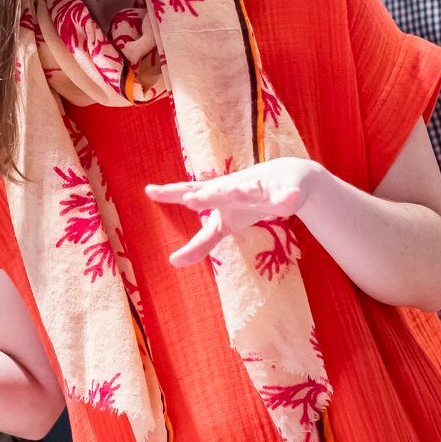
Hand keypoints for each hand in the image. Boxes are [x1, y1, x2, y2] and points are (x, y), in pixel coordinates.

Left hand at [144, 157, 322, 266]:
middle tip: (189, 200)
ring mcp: (260, 190)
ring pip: (250, 191)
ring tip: (238, 193)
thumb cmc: (246, 203)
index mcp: (218, 194)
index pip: (191, 193)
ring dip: (244, 193)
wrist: (290, 179)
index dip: (171, 194)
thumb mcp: (223, 225)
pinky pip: (285, 197)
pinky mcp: (285, 192)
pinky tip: (290, 198)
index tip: (150, 191)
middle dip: (206, 197)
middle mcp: (235, 189)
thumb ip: (200, 243)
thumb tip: (173, 262)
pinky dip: (287, 198)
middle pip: (217, 192)